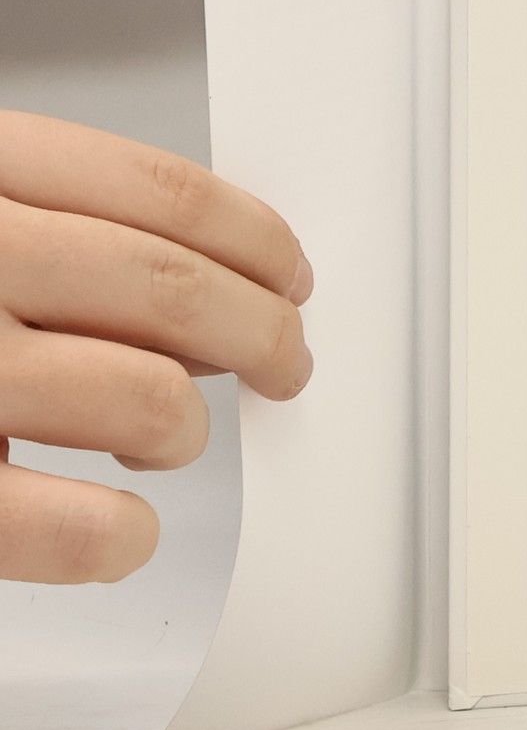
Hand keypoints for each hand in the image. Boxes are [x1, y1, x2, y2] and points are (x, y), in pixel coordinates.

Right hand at [0, 112, 312, 584]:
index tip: (291, 277)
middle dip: (263, 337)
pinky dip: (121, 536)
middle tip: (284, 364)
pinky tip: (119, 529)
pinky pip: (70, 528)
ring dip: (184, 429)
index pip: (156, 193)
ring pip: (144, 401)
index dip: (254, 241)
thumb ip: (31, 212)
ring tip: (166, 437)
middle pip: (177, 293)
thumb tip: (193, 269)